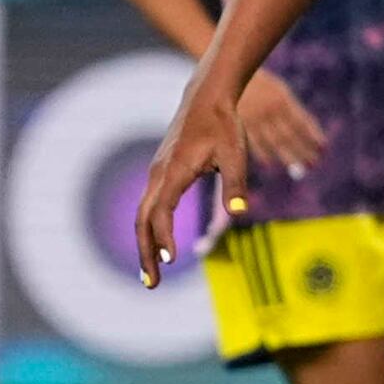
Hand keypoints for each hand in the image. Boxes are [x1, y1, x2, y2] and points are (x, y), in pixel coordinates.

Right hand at [130, 72, 251, 287]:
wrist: (208, 97)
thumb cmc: (224, 125)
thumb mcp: (236, 153)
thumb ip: (236, 183)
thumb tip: (240, 211)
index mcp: (175, 171)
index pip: (162, 211)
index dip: (164, 236)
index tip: (170, 260)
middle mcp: (159, 173)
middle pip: (143, 220)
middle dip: (146, 253)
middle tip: (152, 285)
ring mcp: (157, 172)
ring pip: (143, 214)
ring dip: (145, 244)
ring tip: (151, 275)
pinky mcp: (161, 171)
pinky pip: (149, 206)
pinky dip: (149, 229)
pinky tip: (157, 244)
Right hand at [235, 72, 326, 179]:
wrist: (226, 75)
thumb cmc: (259, 85)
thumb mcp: (278, 91)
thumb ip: (291, 110)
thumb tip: (309, 133)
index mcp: (282, 99)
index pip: (301, 120)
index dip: (313, 134)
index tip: (323, 147)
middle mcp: (271, 110)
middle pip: (290, 134)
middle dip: (303, 150)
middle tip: (314, 163)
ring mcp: (255, 118)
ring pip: (275, 141)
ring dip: (288, 156)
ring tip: (299, 168)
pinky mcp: (240, 124)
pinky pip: (254, 142)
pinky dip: (262, 153)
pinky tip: (270, 163)